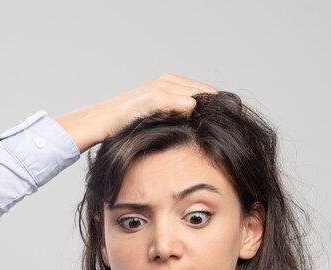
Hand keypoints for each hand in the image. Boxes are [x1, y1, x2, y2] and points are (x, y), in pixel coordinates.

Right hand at [56, 74, 217, 151]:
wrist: (100, 121)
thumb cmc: (125, 124)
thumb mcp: (154, 119)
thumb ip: (172, 116)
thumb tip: (194, 122)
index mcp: (166, 86)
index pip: (198, 90)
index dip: (213, 100)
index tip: (228, 110)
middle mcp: (162, 83)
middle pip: (197, 88)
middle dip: (212, 98)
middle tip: (230, 109)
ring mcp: (156, 89)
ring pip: (187, 90)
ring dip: (203, 97)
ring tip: (219, 108)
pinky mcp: (150, 97)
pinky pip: (171, 98)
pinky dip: (183, 102)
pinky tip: (194, 108)